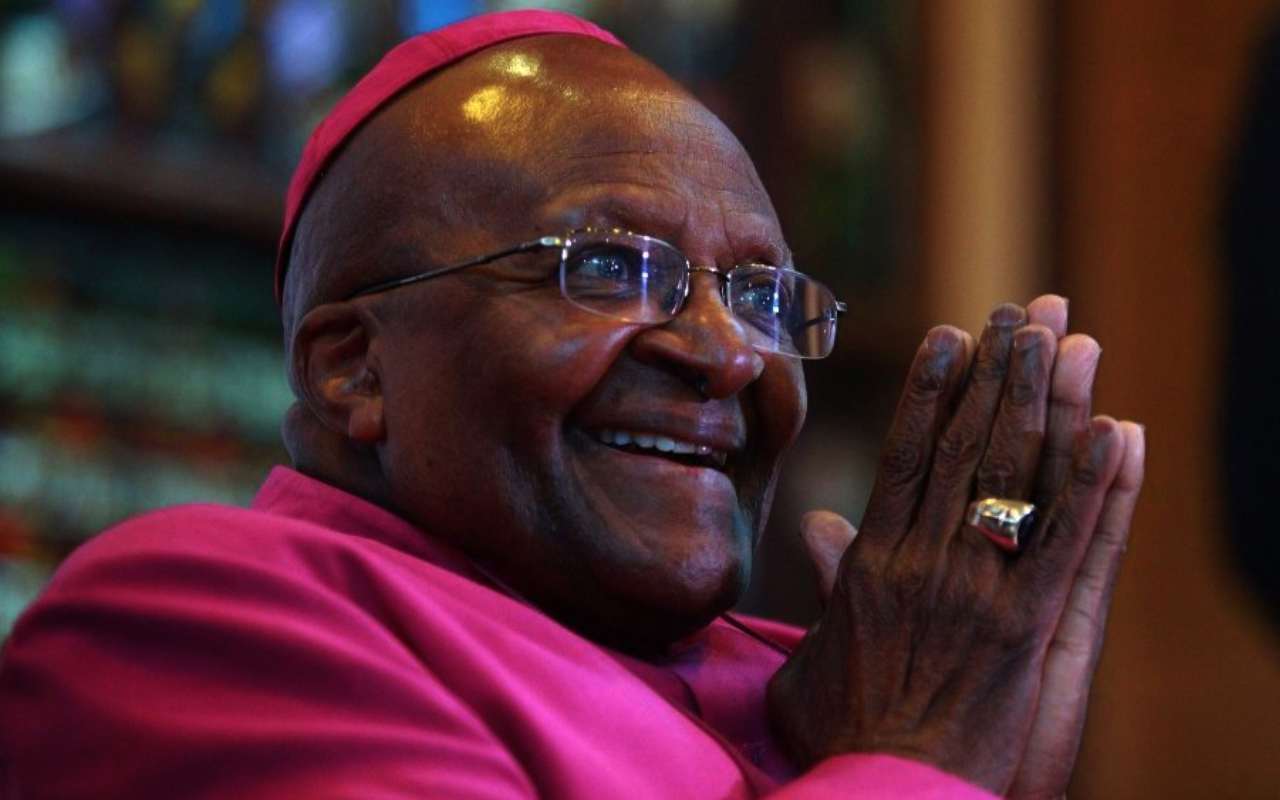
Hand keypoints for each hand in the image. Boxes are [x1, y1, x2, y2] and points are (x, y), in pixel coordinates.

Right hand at [768, 296, 1144, 796]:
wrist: (883, 794)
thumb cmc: (841, 732)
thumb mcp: (811, 655)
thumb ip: (823, 583)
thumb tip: (816, 525)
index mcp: (872, 564)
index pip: (906, 454)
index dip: (932, 388)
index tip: (955, 334)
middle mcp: (922, 561)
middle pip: (964, 447)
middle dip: (999, 372)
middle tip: (1026, 309)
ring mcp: (974, 591)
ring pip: (1011, 477)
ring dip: (1043, 402)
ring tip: (1066, 338)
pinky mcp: (1025, 631)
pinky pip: (1066, 546)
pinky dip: (1093, 486)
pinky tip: (1116, 432)